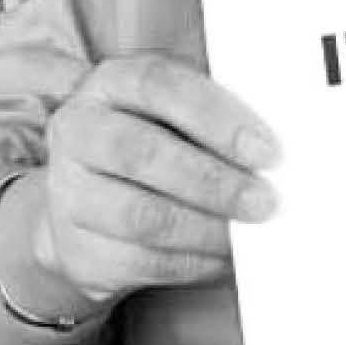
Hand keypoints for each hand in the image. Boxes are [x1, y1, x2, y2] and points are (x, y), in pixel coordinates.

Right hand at [27, 53, 277, 308]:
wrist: (91, 206)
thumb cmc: (153, 146)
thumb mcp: (176, 116)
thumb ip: (219, 121)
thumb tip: (276, 151)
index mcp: (110, 82)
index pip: (158, 84)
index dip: (215, 116)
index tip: (266, 150)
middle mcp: (78, 130)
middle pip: (142, 153)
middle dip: (213, 181)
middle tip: (265, 201)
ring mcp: (69, 192)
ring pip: (142, 216)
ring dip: (207, 229)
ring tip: (250, 234)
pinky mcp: (78, 248)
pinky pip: (143, 262)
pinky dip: (195, 262)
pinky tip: (226, 257)